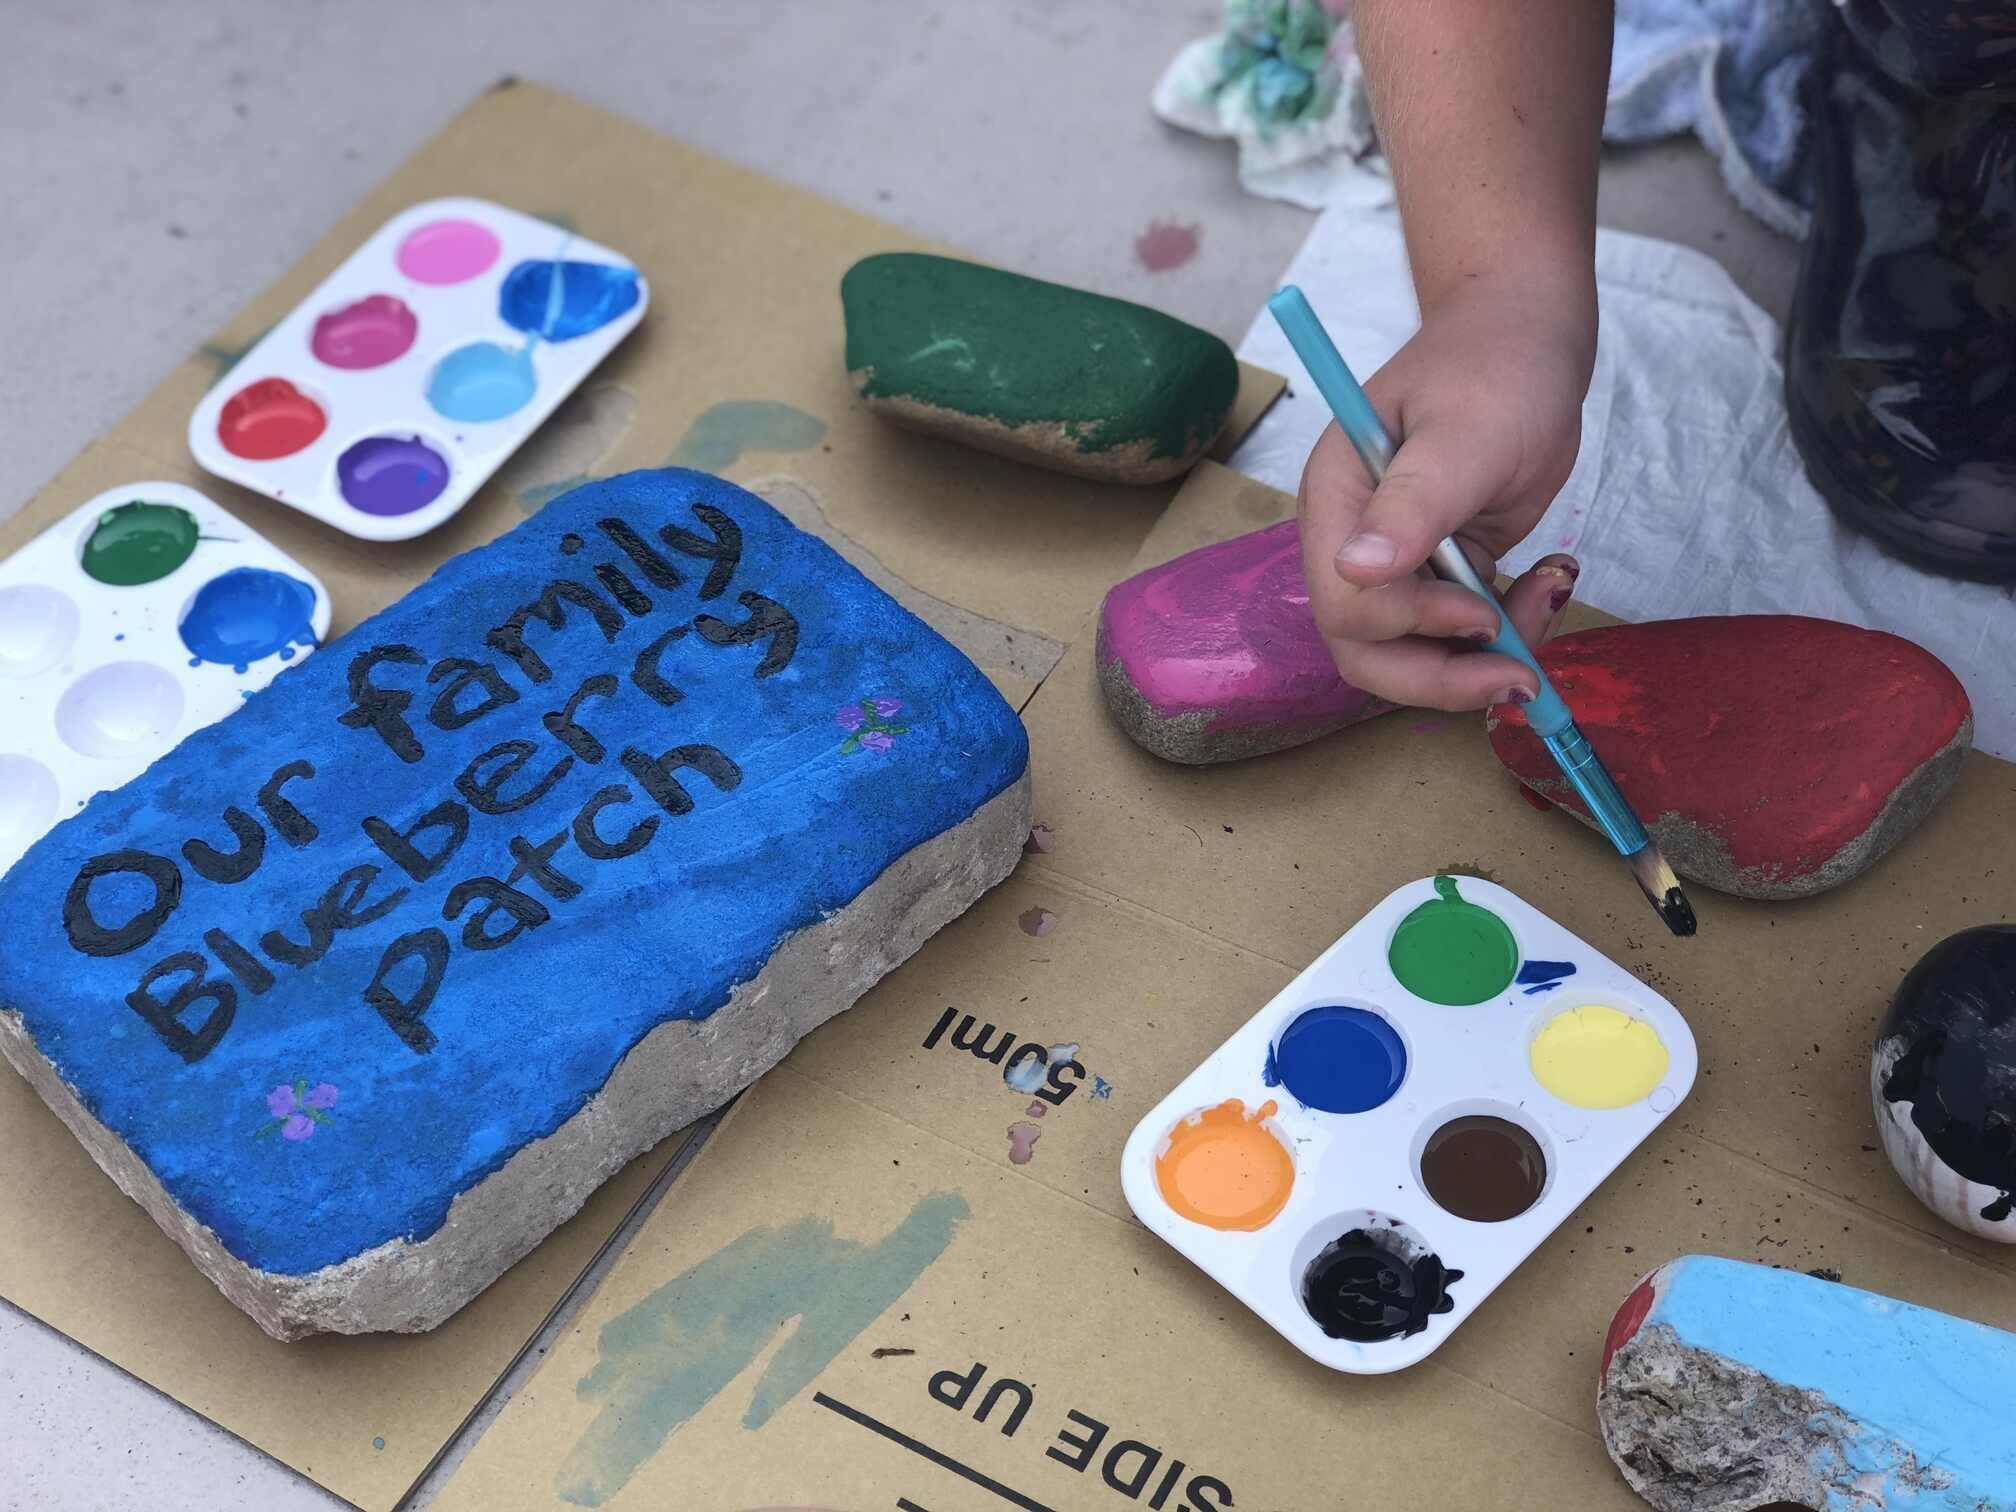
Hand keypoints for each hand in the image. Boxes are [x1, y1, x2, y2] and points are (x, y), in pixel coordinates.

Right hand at [1295, 277, 1592, 709]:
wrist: (1528, 334)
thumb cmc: (1494, 365)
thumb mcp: (1465, 433)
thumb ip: (1414, 503)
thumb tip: (1355, 568)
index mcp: (1338, 502)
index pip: (1345, 605)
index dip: (1409, 628)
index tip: (1485, 611)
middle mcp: (1353, 540)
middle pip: (1366, 651)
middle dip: (1441, 677)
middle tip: (1522, 677)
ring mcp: (1398, 560)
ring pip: (1414, 654)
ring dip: (1483, 658)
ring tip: (1548, 596)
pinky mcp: (1443, 570)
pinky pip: (1460, 633)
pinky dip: (1508, 627)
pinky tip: (1548, 578)